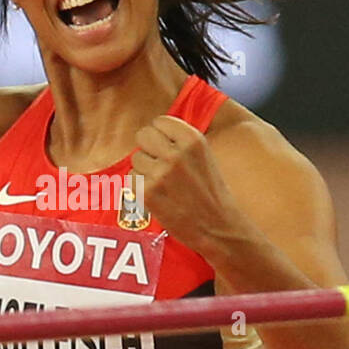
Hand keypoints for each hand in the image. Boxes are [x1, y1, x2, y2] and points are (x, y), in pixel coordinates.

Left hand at [130, 115, 248, 255]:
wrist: (218, 227)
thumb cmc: (211, 193)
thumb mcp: (204, 156)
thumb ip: (181, 141)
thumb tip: (154, 130)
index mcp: (193, 140)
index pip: (160, 121)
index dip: (160, 135)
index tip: (165, 147)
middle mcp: (177, 153)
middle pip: (143, 135)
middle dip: (148, 148)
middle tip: (158, 163)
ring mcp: (161, 173)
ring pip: (136, 158)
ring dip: (144, 169)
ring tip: (162, 183)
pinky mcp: (149, 192)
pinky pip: (131, 178)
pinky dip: (139, 186)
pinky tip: (156, 195)